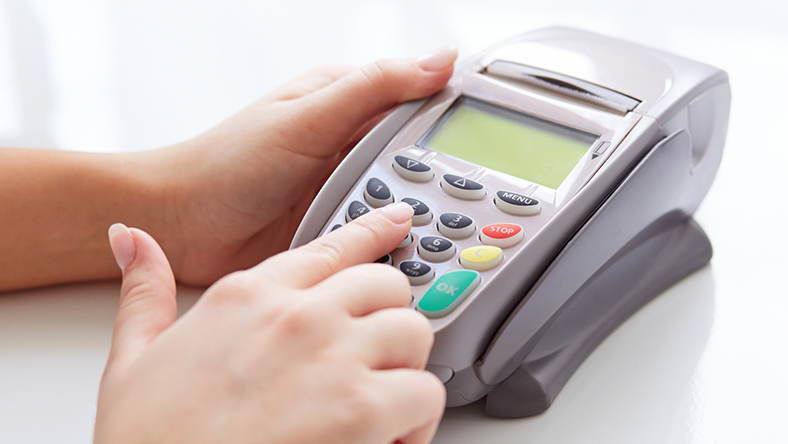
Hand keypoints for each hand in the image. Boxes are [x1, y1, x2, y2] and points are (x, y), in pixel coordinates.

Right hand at [96, 202, 445, 443]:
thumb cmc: (150, 443)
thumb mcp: (133, 359)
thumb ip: (144, 293)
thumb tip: (131, 239)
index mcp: (248, 296)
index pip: (331, 247)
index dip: (373, 232)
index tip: (397, 223)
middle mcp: (296, 314)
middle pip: (386, 285)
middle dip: (388, 319)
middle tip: (376, 359)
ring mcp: (332, 355)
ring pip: (414, 332)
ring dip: (404, 369)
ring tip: (380, 406)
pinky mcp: (361, 408)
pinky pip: (425, 394)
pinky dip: (415, 421)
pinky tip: (384, 440)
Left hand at [156, 47, 456, 285]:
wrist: (182, 225)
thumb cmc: (229, 162)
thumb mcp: (307, 117)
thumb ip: (374, 88)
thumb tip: (440, 59)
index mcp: (351, 102)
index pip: (424, 102)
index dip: (458, 121)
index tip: (492, 146)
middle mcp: (354, 144)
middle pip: (423, 159)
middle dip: (440, 183)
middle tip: (461, 208)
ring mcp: (348, 188)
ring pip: (407, 201)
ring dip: (416, 218)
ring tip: (431, 235)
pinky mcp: (340, 226)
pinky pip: (382, 234)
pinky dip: (393, 244)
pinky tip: (405, 256)